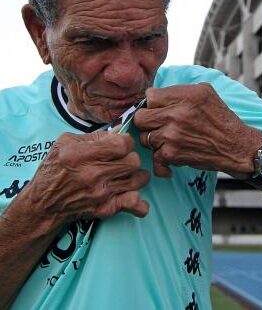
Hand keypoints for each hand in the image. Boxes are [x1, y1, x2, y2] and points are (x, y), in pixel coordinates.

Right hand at [21, 131, 149, 227]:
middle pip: (133, 161)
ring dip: (136, 175)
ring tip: (127, 174)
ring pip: (138, 179)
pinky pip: (134, 203)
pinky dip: (140, 202)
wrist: (43, 203)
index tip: (121, 144)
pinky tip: (133, 194)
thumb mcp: (66, 143)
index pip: (122, 144)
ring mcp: (101, 193)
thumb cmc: (55, 169)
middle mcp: (93, 174)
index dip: (126, 142)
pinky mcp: (106, 208)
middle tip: (123, 159)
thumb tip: (119, 131)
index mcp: (82, 155)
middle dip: (131, 157)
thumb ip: (94, 136)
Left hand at [133, 84, 261, 176]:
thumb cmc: (222, 119)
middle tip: (158, 124)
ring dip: (154, 139)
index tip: (158, 109)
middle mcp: (177, 114)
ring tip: (168, 139)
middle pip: (141, 117)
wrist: (236, 146)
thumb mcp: (206, 92)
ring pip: (144, 137)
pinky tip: (171, 153)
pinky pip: (154, 155)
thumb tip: (156, 93)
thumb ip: (180, 90)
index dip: (153, 104)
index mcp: (186, 96)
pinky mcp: (172, 154)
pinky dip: (161, 157)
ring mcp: (173, 135)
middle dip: (147, 121)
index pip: (150, 96)